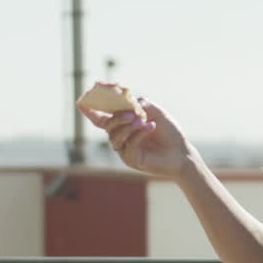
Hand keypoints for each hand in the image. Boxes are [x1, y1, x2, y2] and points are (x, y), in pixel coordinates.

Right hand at [78, 98, 194, 179]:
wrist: (181, 151)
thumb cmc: (168, 131)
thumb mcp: (155, 111)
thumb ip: (139, 104)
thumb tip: (128, 105)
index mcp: (123, 125)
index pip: (102, 118)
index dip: (90, 111)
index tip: (81, 102)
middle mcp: (121, 137)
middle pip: (108, 126)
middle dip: (117, 117)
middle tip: (132, 114)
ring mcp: (125, 149)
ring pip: (115, 136)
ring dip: (127, 126)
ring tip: (142, 121)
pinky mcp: (132, 159)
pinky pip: (128, 145)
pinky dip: (138, 134)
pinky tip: (150, 127)